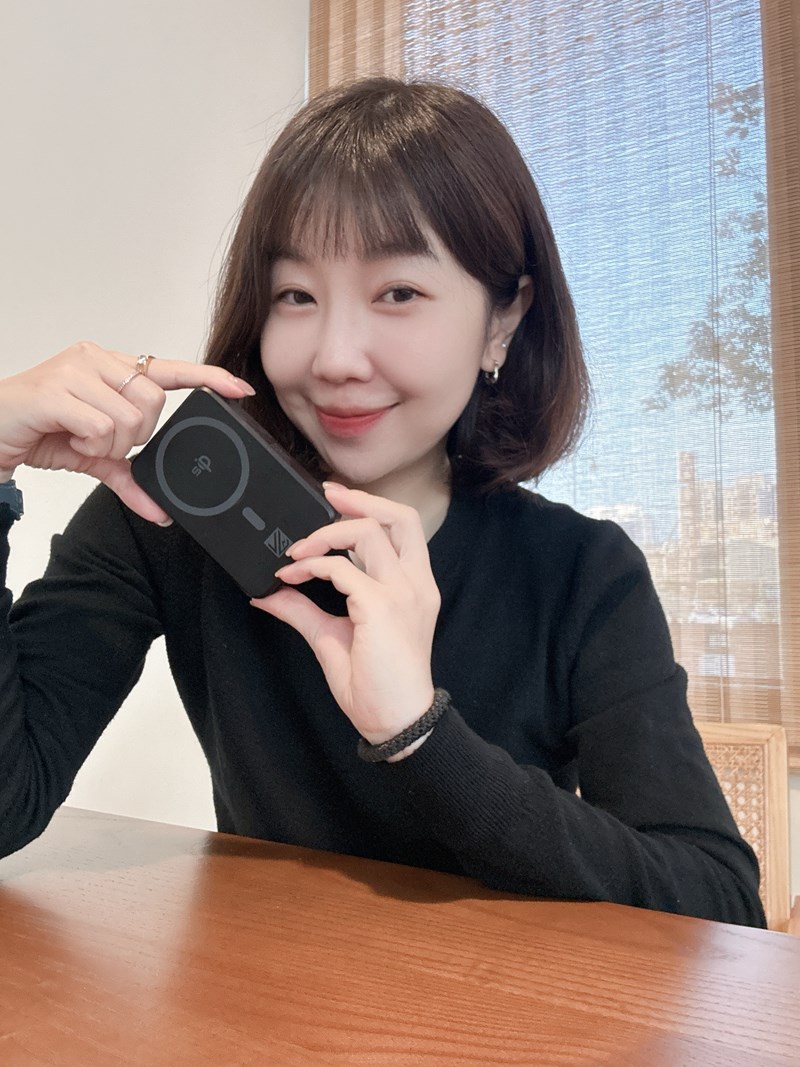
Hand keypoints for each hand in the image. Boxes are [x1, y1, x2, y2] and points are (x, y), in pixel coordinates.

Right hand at [0, 341, 254, 521]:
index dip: (209, 378)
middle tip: (103, 441)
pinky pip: (102, 426)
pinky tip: (69, 438)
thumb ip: (130, 478)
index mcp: (110, 366)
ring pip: (131, 417)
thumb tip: (161, 513)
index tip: (241, 389)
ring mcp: (76, 369)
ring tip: (81, 439)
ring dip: (110, 444)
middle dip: (136, 436)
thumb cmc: (41, 431)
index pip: (169, 367)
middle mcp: (97, 359)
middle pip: (154, 401)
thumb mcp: (94, 458)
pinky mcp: (56, 388)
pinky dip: (91, 444)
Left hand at [251, 483, 440, 745]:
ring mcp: (402, 593)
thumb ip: (304, 610)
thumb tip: (269, 593)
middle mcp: (415, 584)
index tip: (335, 498)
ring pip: (367, 532)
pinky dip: (311, 567)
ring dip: (324, 534)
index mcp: (414, 587)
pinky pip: (340, 569)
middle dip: (359, 500)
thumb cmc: (377, 685)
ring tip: (295, 552)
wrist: (395, 721)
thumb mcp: (333, 637)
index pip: (405, 528)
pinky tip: (291, 577)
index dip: (371, 505)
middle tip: (324, 496)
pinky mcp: (382, 607)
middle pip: (399, 517)